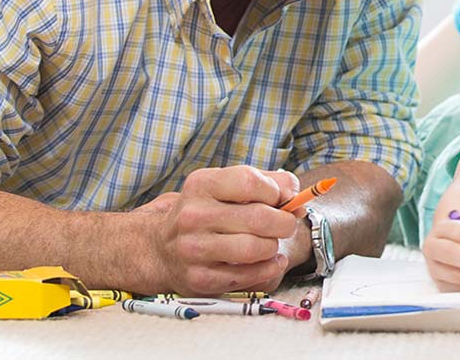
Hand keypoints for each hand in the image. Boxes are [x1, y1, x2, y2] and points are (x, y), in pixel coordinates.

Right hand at [139, 166, 300, 294]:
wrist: (162, 249)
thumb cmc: (208, 214)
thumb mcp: (229, 187)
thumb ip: (269, 182)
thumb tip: (296, 196)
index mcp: (201, 185)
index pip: (250, 182)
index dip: (276, 191)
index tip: (280, 199)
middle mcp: (193, 216)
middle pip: (259, 218)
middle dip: (284, 223)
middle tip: (285, 225)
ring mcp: (193, 249)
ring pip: (255, 248)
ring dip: (273, 247)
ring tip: (269, 243)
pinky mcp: (199, 278)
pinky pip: (249, 275)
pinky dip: (269, 268)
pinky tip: (269, 261)